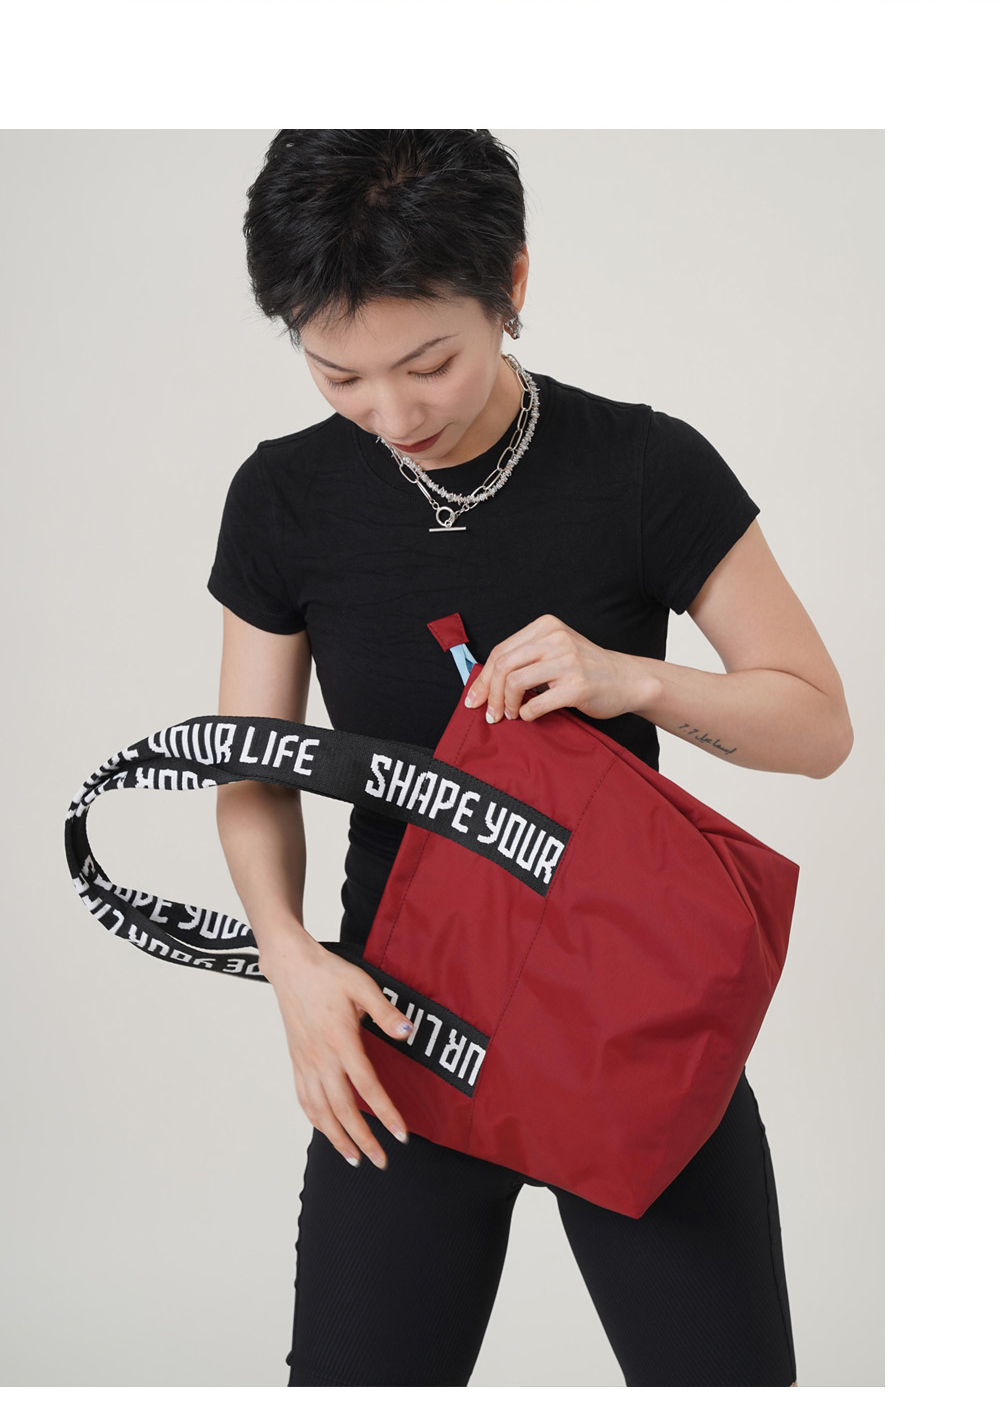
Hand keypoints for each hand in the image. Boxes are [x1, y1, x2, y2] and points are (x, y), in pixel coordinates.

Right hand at [262, 938, 412, 1169]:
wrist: (290, 967)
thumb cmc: (328, 973)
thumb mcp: (363, 985)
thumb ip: (386, 1013)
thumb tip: (408, 1033)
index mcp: (342, 1041)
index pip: (368, 1088)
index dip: (386, 1115)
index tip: (401, 1136)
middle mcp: (321, 1058)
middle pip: (343, 1110)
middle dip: (364, 1140)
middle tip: (381, 1161)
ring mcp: (305, 1062)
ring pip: (320, 1111)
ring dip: (337, 1138)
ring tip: (354, 1158)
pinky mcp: (296, 1061)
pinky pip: (304, 1098)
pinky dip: (316, 1120)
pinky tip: (326, 1130)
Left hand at [464, 614, 649, 723]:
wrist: (627, 680)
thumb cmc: (586, 669)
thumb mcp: (555, 651)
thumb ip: (524, 659)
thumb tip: (484, 685)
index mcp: (546, 626)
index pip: (500, 651)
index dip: (483, 678)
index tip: (475, 699)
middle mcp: (556, 639)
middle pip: (503, 666)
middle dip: (491, 694)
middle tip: (492, 714)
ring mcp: (568, 661)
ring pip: (515, 682)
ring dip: (507, 705)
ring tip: (512, 714)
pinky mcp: (578, 686)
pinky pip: (536, 703)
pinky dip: (527, 714)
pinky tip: (530, 715)